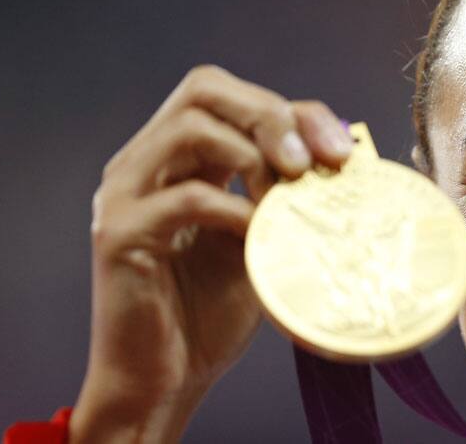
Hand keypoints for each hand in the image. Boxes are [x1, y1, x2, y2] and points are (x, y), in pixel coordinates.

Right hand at [69, 65, 353, 442]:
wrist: (167, 377)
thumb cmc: (213, 308)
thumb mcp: (262, 237)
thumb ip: (285, 192)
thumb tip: (347, 151)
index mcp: (180, 157)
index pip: (233, 96)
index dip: (293, 111)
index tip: (340, 150)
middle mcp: (146, 162)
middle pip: (204, 88)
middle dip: (270, 114)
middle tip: (310, 161)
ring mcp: (126, 193)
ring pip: (189, 128)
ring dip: (253, 154)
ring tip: (283, 196)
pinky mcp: (118, 234)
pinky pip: (184, 197)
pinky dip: (234, 209)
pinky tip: (258, 235)